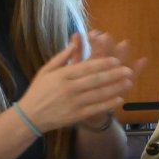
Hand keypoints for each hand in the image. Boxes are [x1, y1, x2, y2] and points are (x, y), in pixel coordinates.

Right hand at [17, 33, 137, 131]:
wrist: (30, 116)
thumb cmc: (38, 90)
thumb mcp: (46, 70)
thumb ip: (62, 57)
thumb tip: (75, 42)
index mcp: (62, 75)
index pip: (85, 67)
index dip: (102, 63)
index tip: (116, 60)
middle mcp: (69, 88)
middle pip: (95, 80)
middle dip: (113, 75)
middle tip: (128, 70)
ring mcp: (73, 103)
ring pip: (98, 94)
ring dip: (115, 88)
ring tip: (128, 82)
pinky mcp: (76, 115)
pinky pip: (95, 109)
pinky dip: (108, 104)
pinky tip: (119, 99)